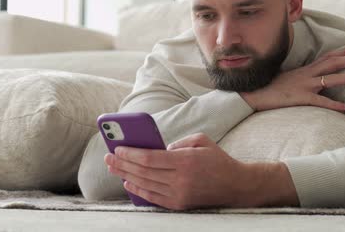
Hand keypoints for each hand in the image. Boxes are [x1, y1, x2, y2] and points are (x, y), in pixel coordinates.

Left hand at [105, 133, 294, 209]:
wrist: (235, 185)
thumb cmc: (217, 159)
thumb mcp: (201, 140)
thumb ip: (178, 142)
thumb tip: (157, 150)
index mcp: (185, 161)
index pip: (150, 158)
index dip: (130, 154)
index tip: (118, 149)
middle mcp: (180, 179)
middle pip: (143, 172)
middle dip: (123, 164)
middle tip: (109, 157)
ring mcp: (179, 194)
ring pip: (145, 185)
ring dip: (126, 176)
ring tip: (114, 168)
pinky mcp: (180, 204)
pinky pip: (154, 198)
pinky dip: (139, 190)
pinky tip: (128, 182)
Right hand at [240, 47, 344, 111]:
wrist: (254, 94)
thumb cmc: (270, 87)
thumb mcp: (288, 78)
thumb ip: (302, 77)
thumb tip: (313, 79)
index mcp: (304, 70)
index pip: (327, 57)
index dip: (343, 52)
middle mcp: (306, 75)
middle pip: (333, 63)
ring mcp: (304, 85)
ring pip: (331, 79)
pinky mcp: (300, 98)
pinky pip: (320, 102)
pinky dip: (334, 105)